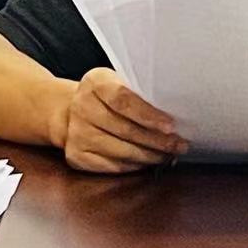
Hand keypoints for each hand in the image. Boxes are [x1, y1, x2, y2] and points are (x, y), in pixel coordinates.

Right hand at [62, 67, 186, 173]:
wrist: (68, 111)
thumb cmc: (105, 96)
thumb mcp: (117, 81)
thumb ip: (138, 92)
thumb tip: (175, 111)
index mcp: (95, 83)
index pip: (124, 100)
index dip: (149, 115)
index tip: (171, 126)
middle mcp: (82, 108)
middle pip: (126, 129)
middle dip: (157, 141)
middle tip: (179, 144)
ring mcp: (77, 134)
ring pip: (121, 151)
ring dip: (150, 156)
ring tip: (169, 155)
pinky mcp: (76, 156)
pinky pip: (112, 166)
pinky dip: (135, 166)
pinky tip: (149, 163)